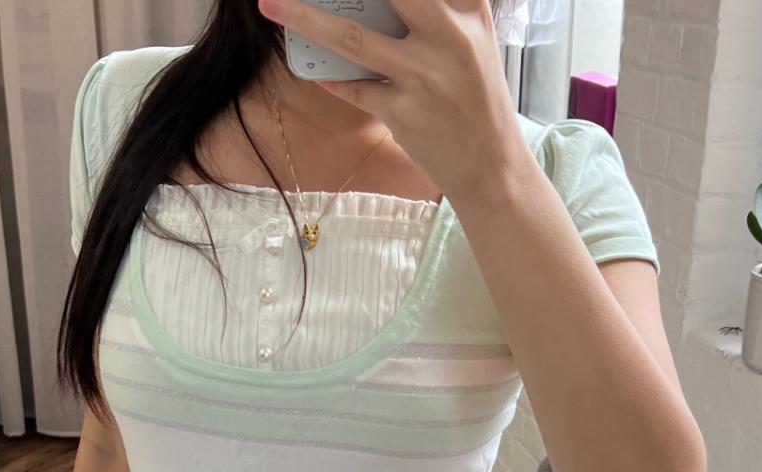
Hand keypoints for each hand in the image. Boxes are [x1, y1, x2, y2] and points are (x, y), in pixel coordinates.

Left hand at [256, 0, 526, 202]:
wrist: (490, 165)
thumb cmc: (476, 98)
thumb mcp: (473, 41)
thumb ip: (443, 11)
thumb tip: (378, 3)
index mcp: (469, 12)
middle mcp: (449, 37)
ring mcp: (423, 77)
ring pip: (352, 39)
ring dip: (305, 18)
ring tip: (271, 4)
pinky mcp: (403, 113)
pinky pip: (353, 88)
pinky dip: (331, 77)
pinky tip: (316, 71)